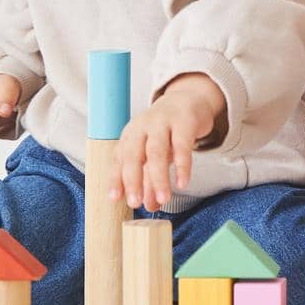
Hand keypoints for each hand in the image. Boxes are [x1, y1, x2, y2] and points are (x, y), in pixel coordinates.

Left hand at [110, 73, 225, 210]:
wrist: (189, 99)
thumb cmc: (167, 130)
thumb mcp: (155, 153)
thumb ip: (150, 179)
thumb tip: (150, 205)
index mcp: (131, 134)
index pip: (120, 159)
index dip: (116, 179)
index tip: (115, 198)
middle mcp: (143, 126)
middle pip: (134, 154)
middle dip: (133, 180)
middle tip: (135, 202)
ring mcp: (163, 122)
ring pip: (157, 151)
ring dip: (158, 177)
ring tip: (164, 199)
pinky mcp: (185, 122)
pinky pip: (183, 146)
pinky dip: (182, 166)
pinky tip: (183, 183)